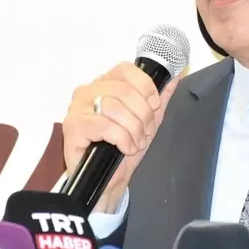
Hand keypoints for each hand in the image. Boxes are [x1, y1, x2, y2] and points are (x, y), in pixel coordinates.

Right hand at [61, 63, 180, 212]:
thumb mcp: (148, 120)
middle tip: (145, 131)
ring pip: (115, 107)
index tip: (154, 104)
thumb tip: (176, 75)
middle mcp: (87, 91)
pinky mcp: (73, 127)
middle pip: (123, 90)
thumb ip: (159, 97)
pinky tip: (125, 148)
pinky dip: (122, 139)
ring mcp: (77, 109)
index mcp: (103, 84)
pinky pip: (105, 126)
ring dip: (133, 129)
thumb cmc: (123, 147)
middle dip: (143, 114)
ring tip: (135, 142)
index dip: (145, 85)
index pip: (125, 69)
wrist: (108, 179)